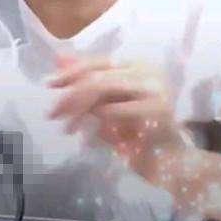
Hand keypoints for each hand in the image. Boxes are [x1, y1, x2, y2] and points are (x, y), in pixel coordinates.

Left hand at [47, 54, 184, 175]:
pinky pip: (114, 110)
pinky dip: (97, 122)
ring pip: (102, 87)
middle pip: (97, 74)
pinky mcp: (156, 109)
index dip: (71, 71)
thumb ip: (88, 82)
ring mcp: (154, 87)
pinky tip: (88, 136)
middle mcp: (147, 70)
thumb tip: (59, 58)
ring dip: (79, 108)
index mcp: (137, 64)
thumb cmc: (139, 133)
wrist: (172, 162)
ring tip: (66, 127)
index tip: (49, 85)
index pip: (98, 61)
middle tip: (52, 112)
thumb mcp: (109, 105)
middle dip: (70, 94)